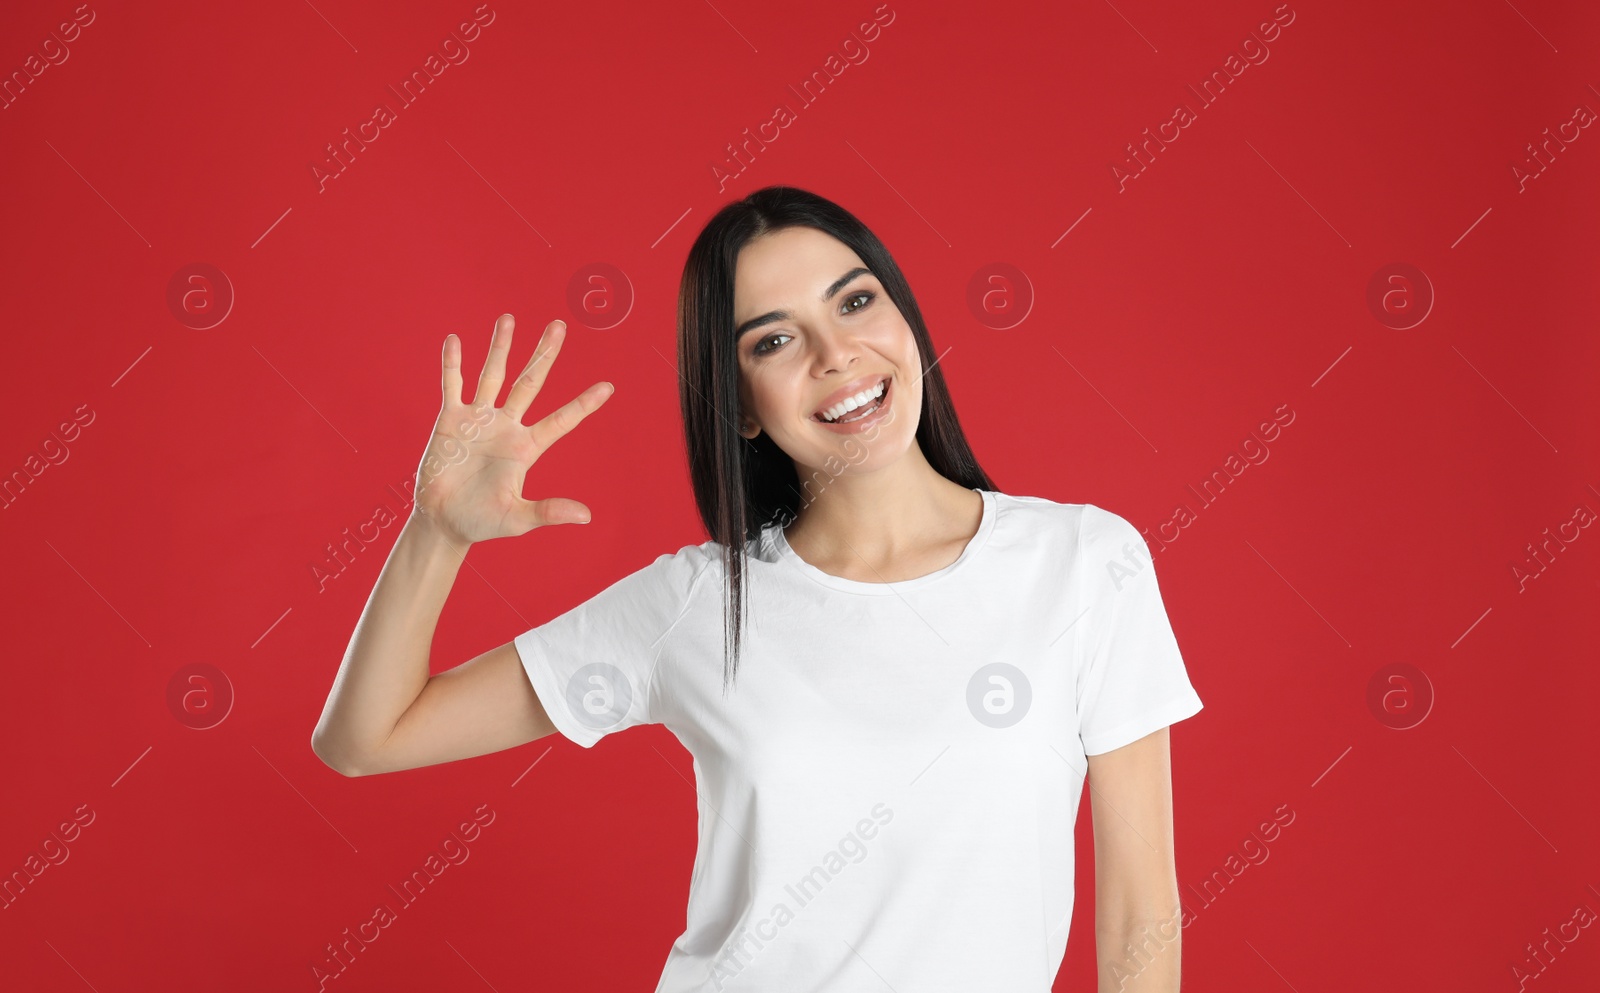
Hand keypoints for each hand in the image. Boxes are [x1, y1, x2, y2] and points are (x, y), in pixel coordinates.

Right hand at [411, 314, 612, 545]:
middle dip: (544, 355)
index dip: (583, 405)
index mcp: (526, 448)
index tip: (607, 387)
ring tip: (509, 318)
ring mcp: (478, 420)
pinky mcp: (450, 421)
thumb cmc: (481, 522)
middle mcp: (506, 427)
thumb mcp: (517, 518)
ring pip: (493, 375)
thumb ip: (548, 511)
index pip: (561, 421)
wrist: (443, 522)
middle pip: (530, 383)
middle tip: (559, 326)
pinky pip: (452, 386)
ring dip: (500, 347)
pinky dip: (452, 364)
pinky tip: (455, 340)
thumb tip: (586, 517)